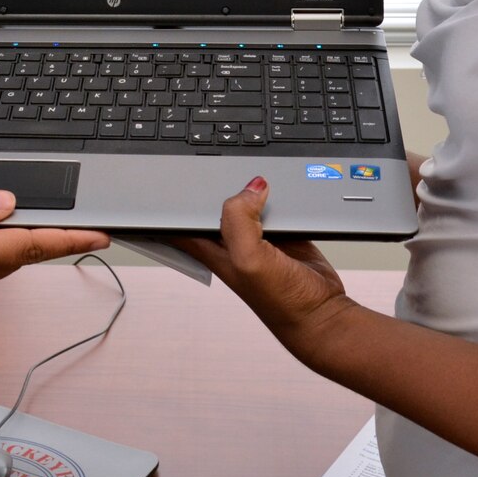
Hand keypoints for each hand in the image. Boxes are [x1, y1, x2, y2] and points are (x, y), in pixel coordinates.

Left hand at [170, 177, 354, 358]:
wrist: (323, 313)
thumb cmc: (281, 302)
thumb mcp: (249, 260)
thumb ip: (239, 221)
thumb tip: (250, 188)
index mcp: (212, 248)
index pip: (178, 225)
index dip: (165, 206)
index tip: (154, 185)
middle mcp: (232, 241)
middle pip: (213, 204)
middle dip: (210, 185)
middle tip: (207, 164)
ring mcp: (258, 235)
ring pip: (246, 201)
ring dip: (249, 188)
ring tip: (248, 169)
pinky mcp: (283, 231)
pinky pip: (276, 204)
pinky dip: (278, 195)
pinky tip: (280, 188)